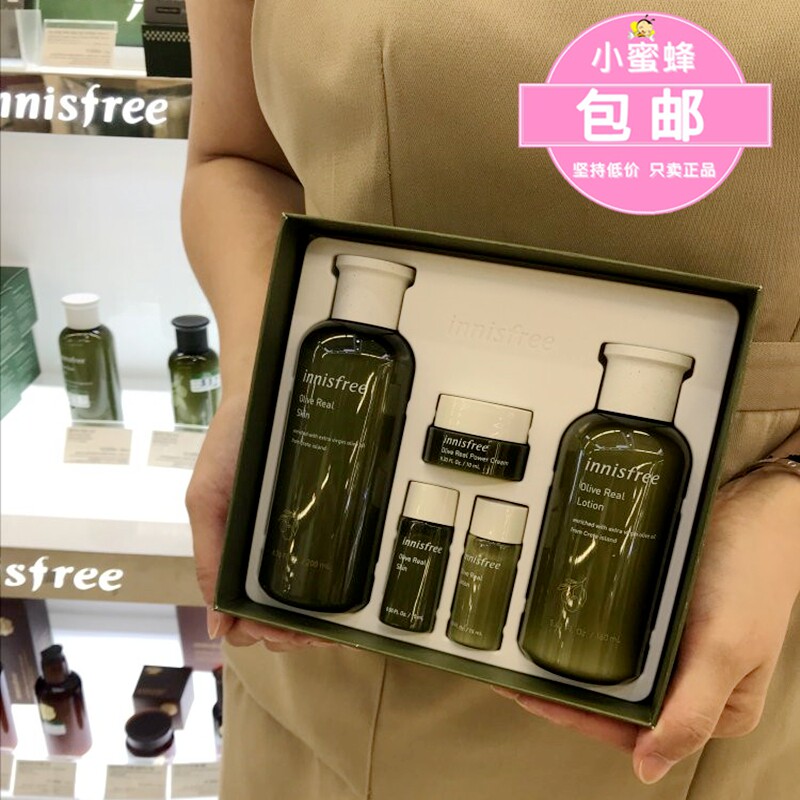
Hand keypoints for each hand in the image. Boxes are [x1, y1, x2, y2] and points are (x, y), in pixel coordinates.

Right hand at [186, 392, 334, 651]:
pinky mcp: (318, 522)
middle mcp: (261, 554)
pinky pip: (321, 568)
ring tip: (330, 624)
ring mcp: (291, 541)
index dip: (260, 633)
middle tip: (314, 631)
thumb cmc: (229, 445)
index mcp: (232, 554)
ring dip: (310, 624)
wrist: (264, 394)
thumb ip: (210, 557)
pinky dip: (328, 595)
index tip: (285, 631)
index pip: (241, 617)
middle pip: (271, 619)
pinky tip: (344, 598)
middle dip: (289, 635)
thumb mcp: (206, 499)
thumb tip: (217, 626)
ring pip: (297, 602)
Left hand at [494, 471, 799, 783]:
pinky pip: (619, 634)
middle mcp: (691, 684)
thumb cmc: (749, 576)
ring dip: (571, 664)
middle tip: (513, 673)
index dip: (579, 717)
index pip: (635, 729)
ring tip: (523, 653)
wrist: (759, 508)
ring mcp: (676, 649)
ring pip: (615, 670)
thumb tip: (647, 771)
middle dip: (566, 691)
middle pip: (620, 700)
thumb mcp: (725, 648)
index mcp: (714, 709)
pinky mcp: (663, 617)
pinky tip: (556, 625)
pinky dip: (588, 634)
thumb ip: (690, 712)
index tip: (531, 699)